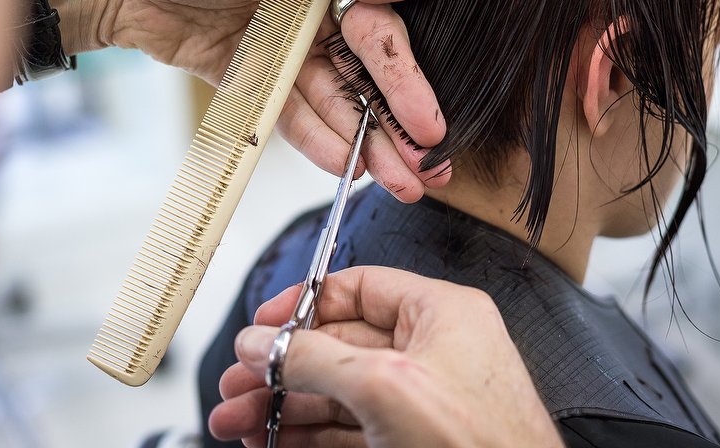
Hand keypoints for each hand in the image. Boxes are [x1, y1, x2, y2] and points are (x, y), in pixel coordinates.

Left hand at [36, 0, 448, 198]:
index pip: (379, 36)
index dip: (407, 80)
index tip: (430, 122)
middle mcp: (315, 17)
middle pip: (366, 80)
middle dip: (398, 125)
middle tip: (428, 169)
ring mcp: (285, 53)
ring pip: (335, 106)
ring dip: (366, 145)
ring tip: (399, 184)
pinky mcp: (252, 82)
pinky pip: (290, 117)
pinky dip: (317, 142)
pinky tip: (345, 168)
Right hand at [210, 266, 564, 447]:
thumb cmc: (482, 446)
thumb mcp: (384, 386)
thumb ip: (315, 357)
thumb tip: (263, 341)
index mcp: (441, 314)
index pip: (360, 288)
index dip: (304, 305)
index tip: (262, 326)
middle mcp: (432, 352)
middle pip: (337, 344)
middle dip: (280, 367)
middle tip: (237, 384)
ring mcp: (422, 401)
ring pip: (336, 392)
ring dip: (284, 405)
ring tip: (238, 421)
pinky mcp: (412, 441)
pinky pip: (348, 428)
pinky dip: (307, 433)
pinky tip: (272, 440)